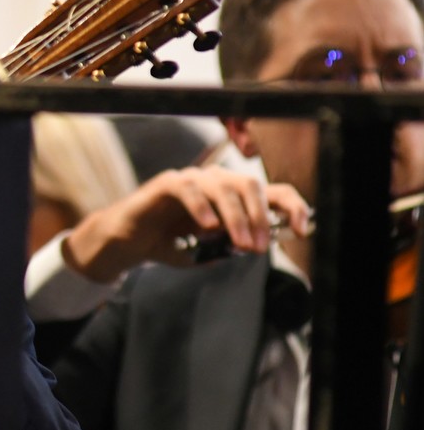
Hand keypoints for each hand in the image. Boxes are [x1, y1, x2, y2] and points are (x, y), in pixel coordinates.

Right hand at [61, 165, 311, 281]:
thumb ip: (231, 246)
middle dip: (261, 217)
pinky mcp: (166, 183)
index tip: (300, 230)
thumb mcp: (208, 249)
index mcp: (232, 196)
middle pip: (251, 185)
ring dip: (237, 218)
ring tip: (239, 244)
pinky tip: (207, 226)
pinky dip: (202, 207)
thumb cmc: (170, 244)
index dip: (291, 207)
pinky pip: (189, 188)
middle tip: (257, 247)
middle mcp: (215, 181)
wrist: (129, 244)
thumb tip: (256, 245)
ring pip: (224, 186)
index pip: (272, 191)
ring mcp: (191, 179)